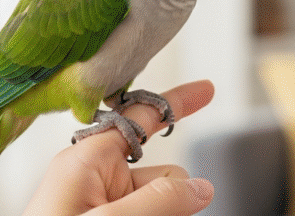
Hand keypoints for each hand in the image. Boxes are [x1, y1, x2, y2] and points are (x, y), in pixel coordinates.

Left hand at [22, 80, 215, 215]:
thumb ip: (158, 199)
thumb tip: (201, 188)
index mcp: (87, 161)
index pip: (140, 119)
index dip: (177, 103)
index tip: (207, 91)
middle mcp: (96, 180)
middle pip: (164, 173)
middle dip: (170, 196)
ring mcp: (105, 208)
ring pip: (164, 202)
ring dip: (166, 213)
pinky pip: (154, 215)